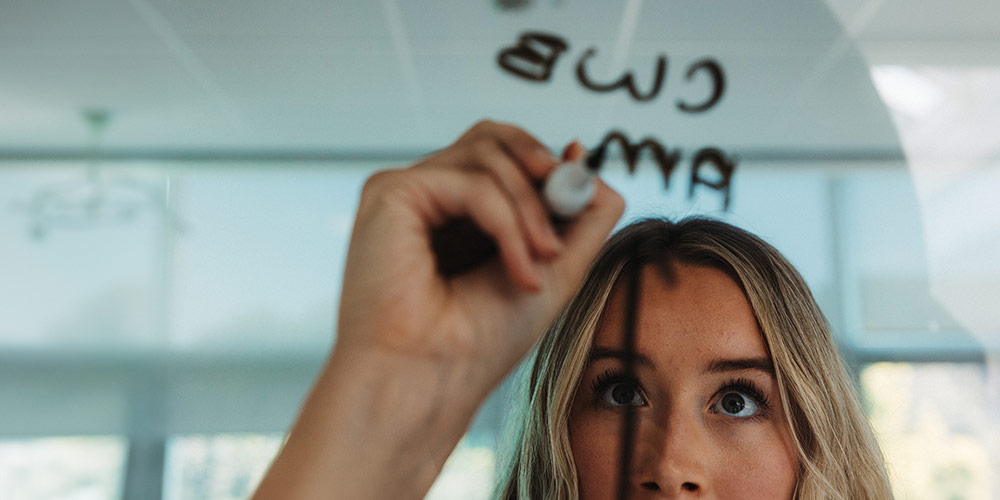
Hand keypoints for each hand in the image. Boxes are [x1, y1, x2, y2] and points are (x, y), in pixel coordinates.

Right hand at [253, 121, 622, 499]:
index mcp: (455, 215)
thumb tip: (587, 162)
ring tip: (544, 260)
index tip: (584, 187)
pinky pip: (473, 183)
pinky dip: (509, 223)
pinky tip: (520, 270)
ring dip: (532, 207)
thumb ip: (580, 218)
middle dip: (541, 165)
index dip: (547, 165)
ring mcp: (406, 193)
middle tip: (570, 199)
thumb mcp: (553, 271)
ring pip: (488, 155)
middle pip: (491, 137)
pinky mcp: (390, 193)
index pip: (503, 157)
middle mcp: (427, 198)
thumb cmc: (478, 343)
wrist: (429, 381)